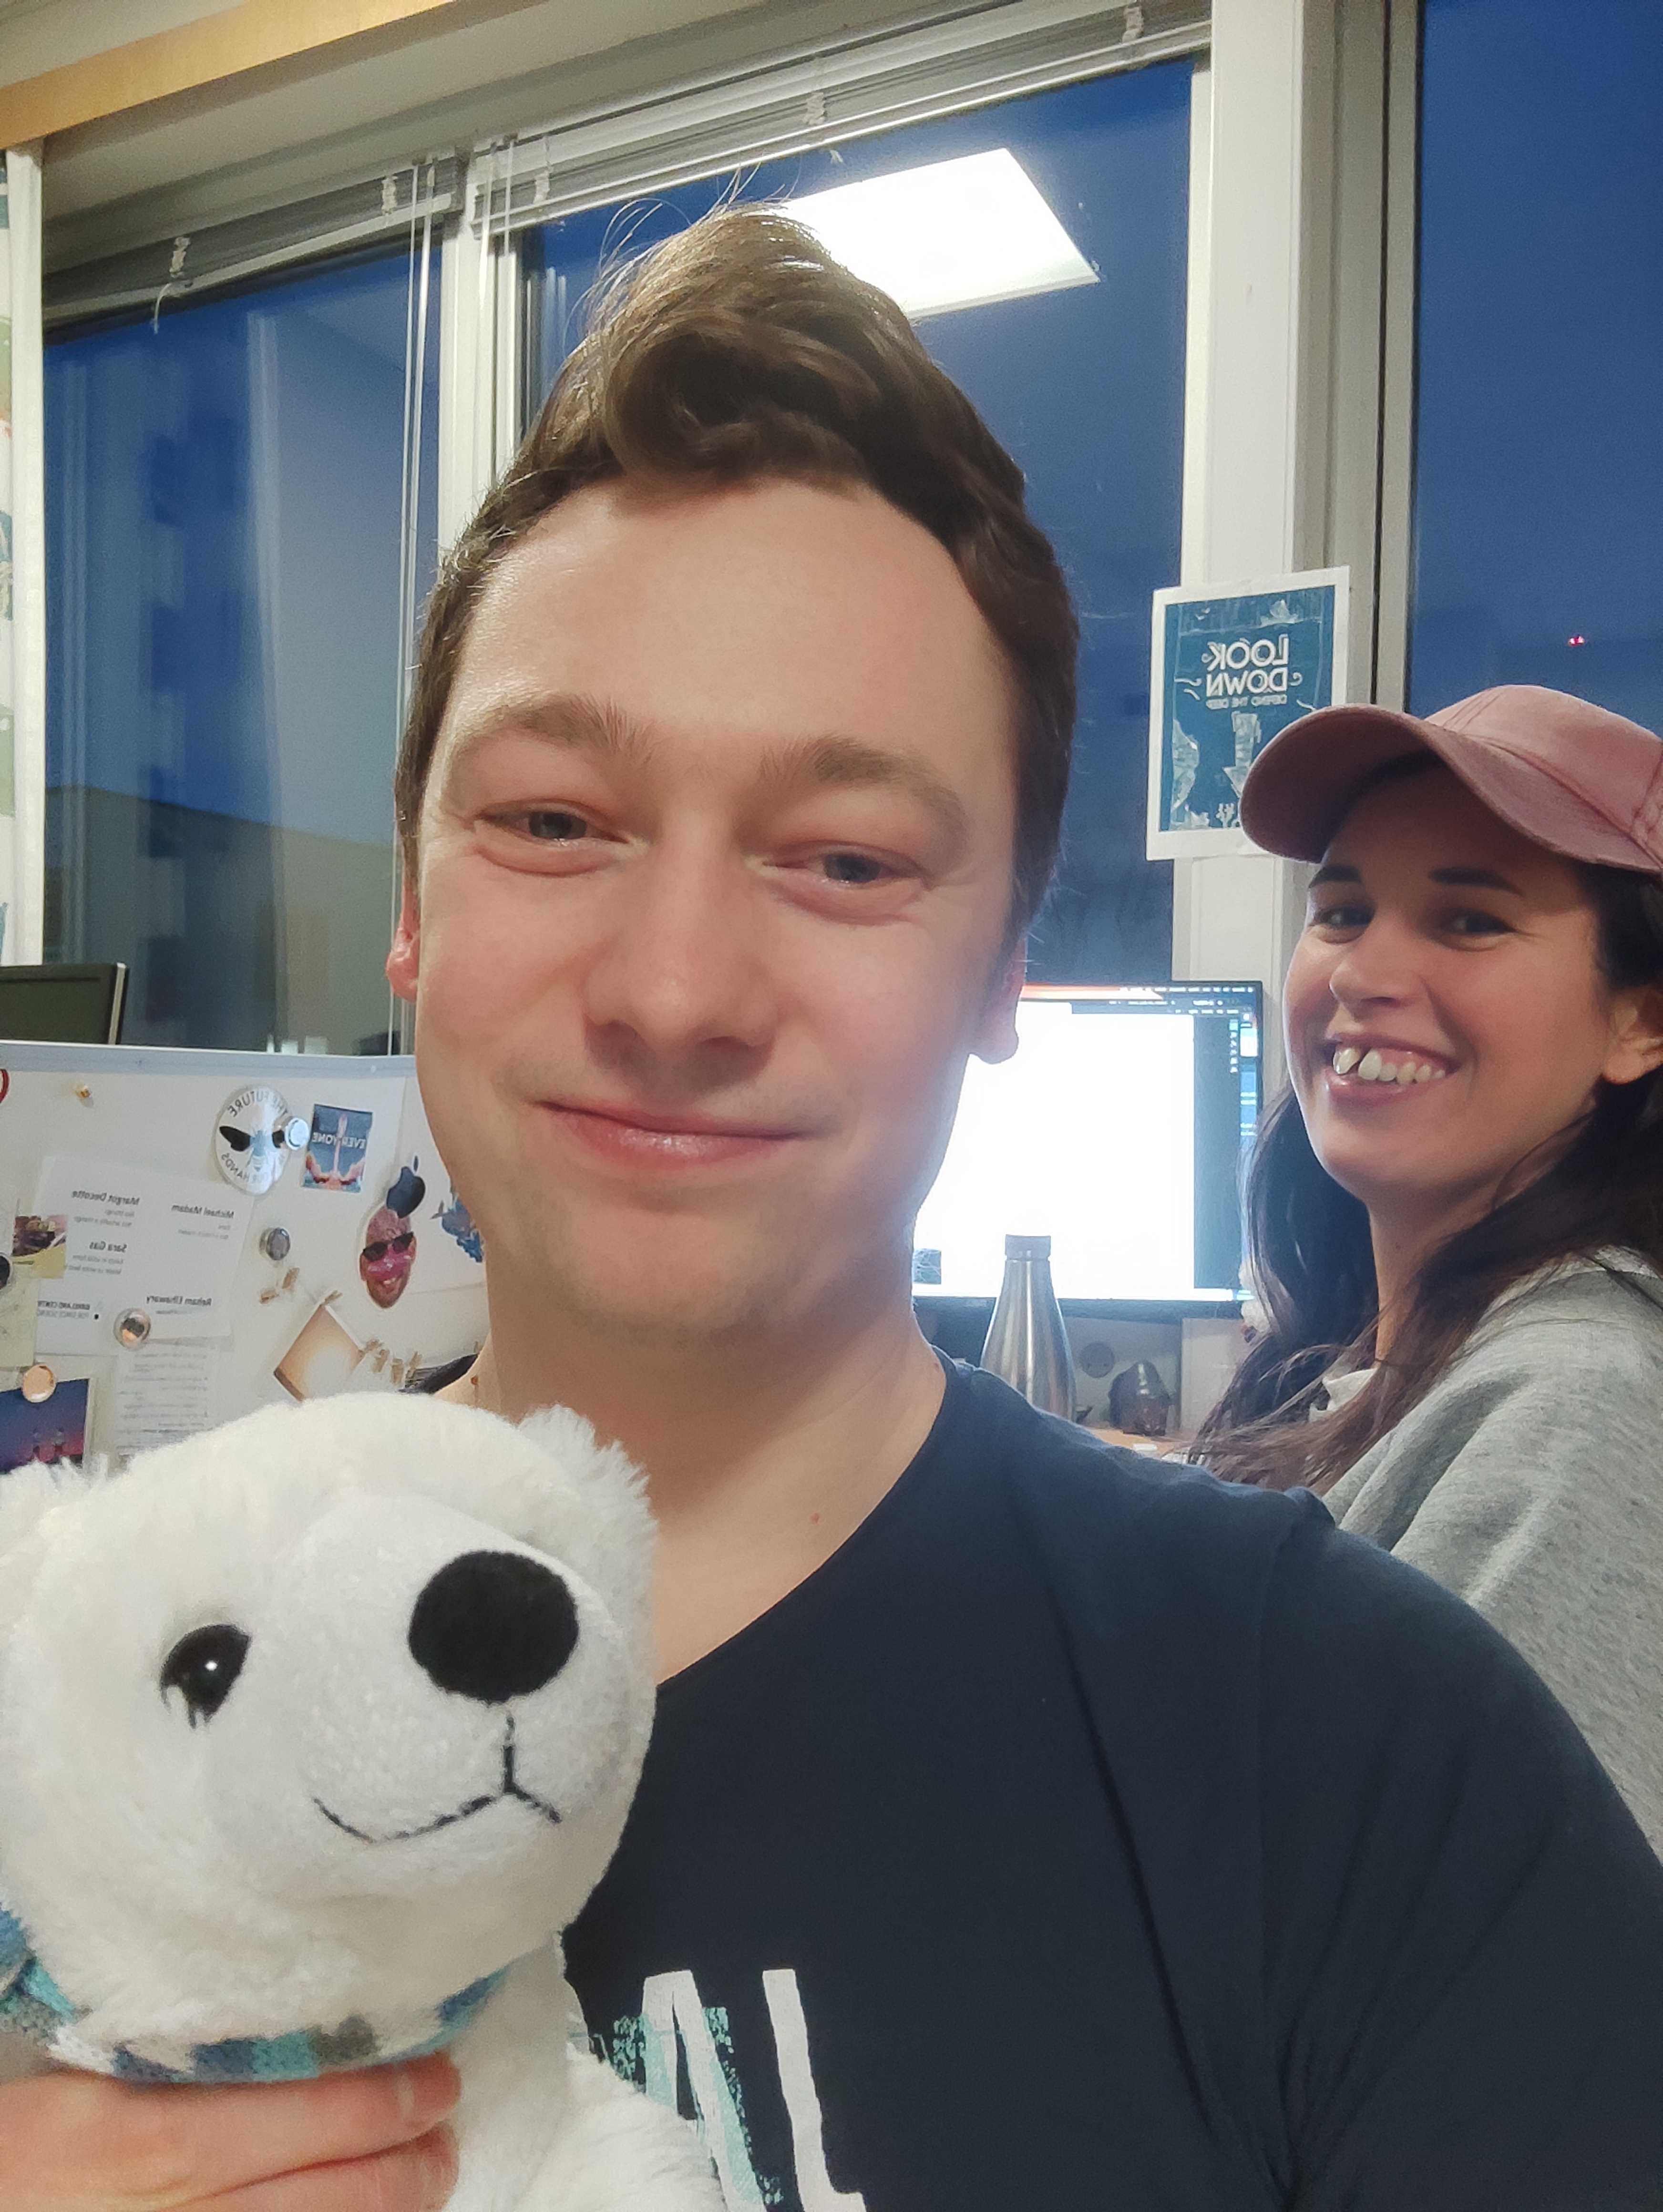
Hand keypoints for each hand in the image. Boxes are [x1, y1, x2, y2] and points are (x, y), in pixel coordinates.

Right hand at [0, 2050, 458, 2211]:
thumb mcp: (95, 2083)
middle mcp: (179, 2210)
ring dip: (385, 2211)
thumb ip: (182, 2059)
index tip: (436, 2074)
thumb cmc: (28, 2142)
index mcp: (157, 2137)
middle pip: (328, 2191)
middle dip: (405, 2160)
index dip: (384, 2099)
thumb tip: (275, 2022)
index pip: (306, 2113)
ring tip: (432, 2175)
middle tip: (448, 2124)